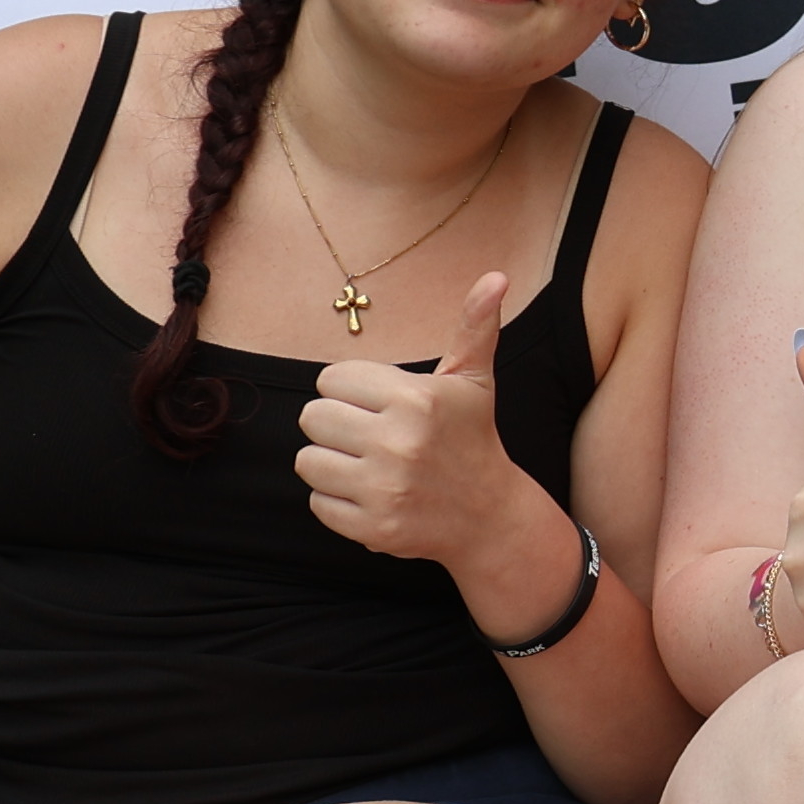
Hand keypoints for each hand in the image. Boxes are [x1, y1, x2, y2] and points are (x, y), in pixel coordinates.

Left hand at [297, 273, 529, 573]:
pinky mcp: (372, 528)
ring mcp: (385, 489)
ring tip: (367, 464)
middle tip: (371, 435)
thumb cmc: (472, 438)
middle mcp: (399, 443)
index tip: (381, 405)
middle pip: (312, 416)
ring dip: (331, 462)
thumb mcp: (473, 381)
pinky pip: (317, 502)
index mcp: (417, 399)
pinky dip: (337, 500)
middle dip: (337, 424)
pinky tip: (370, 494)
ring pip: (307, 460)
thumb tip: (496, 276)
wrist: (490, 516)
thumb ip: (474, 326)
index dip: (352, 390)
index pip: (331, 379)